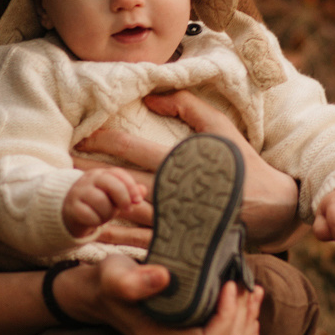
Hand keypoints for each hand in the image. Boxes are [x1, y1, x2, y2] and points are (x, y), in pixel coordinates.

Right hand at [52, 254, 263, 334]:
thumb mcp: (115, 276)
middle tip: (244, 282)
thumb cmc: (110, 282)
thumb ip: (132, 281)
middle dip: (243, 316)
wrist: (102, 294)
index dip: (228, 316)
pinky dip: (245, 332)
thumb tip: (164, 278)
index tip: (229, 284)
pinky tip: (246, 306)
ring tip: (251, 291)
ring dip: (248, 324)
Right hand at [63, 168, 147, 237]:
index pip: (118, 173)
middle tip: (127, 210)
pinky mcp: (71, 207)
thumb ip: (128, 193)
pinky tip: (94, 220)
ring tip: (105, 216)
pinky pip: (90, 215)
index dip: (131, 187)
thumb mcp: (114, 198)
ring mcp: (78, 192)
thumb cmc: (97, 204)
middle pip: (111, 184)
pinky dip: (96, 221)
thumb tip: (144, 190)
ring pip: (101, 201)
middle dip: (123, 199)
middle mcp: (88, 179)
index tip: (138, 200)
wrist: (69, 214)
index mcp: (100, 174)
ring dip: (108, 213)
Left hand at [78, 90, 304, 250]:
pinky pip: (141, 241)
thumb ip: (188, 107)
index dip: (106, 140)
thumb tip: (151, 93)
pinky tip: (92, 231)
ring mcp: (175, 221)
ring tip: (68, 197)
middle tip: (60, 165)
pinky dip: (115, 238)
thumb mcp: (221, 128)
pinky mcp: (178, 241)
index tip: (83, 132)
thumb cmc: (244, 166)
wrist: (274, 210)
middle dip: (90, 174)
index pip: (136, 149)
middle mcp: (174, 194)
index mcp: (183, 164)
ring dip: (97, 204)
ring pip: (127, 213)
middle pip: (121, 182)